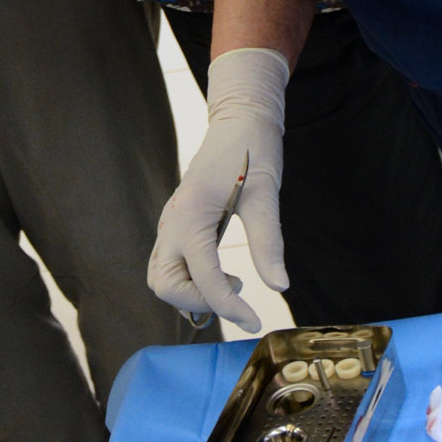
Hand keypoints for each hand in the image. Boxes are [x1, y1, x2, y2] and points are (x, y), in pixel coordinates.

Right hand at [150, 47, 289, 331]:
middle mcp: (171, 223)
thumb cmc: (251, 152)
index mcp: (190, 215)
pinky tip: (222, 275)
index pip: (203, 278)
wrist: (238, 121)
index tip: (255, 321)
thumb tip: (279, 286)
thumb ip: (268, 242)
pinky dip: (190, 282)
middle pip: (165, 285)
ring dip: (192, 294)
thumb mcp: (266, 195)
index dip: (229, 307)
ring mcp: (169, 225)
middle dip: (200, 301)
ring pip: (162, 279)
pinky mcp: (175, 227)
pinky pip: (169, 266)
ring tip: (231, 284)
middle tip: (238, 294)